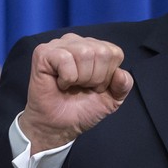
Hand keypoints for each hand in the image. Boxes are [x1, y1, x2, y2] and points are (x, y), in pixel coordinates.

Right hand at [18, 33, 133, 152]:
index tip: (95, 86)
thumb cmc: (83, 108)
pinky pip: (65, 59)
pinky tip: (60, 83)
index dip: (108, 76)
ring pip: (84, 53)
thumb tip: (121, 73)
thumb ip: (124, 85)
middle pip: (101, 52)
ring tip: (72, 85)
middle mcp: (77, 42)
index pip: (114, 53)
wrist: (60, 125)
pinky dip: (67, 78)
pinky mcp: (43, 53)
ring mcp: (59, 45)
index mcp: (95, 48)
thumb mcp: (113, 98)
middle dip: (95, 78)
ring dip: (81, 78)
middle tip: (82, 87)